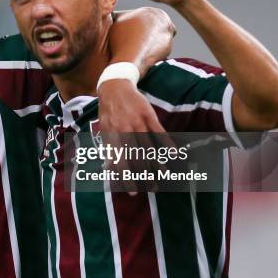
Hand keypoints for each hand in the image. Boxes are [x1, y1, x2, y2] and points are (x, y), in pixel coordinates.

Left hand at [97, 79, 167, 193]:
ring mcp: (137, 122)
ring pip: (149, 147)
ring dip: (157, 163)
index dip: (126, 178)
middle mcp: (124, 131)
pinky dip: (167, 144)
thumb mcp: (104, 130)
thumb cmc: (108, 112)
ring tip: (163, 176)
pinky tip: (173, 154)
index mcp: (112, 136)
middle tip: (151, 188)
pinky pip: (159, 132)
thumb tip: (108, 169)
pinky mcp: (148, 115)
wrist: (115, 87)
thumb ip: (108, 148)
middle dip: (144, 175)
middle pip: (136, 158)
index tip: (133, 191)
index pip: (119, 162)